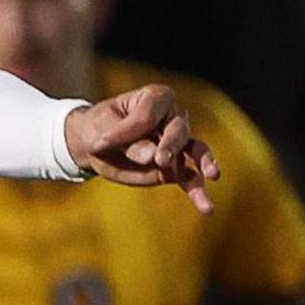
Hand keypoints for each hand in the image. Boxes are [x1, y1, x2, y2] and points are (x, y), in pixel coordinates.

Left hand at [66, 86, 219, 212]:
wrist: (93, 145)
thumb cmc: (99, 129)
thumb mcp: (103, 131)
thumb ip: (128, 142)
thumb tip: (152, 156)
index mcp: (155, 98)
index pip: (151, 111)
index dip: (130, 129)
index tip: (103, 141)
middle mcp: (173, 118)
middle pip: (179, 129)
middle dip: (172, 144)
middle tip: (161, 159)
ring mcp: (177, 144)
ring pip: (195, 151)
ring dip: (204, 163)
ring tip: (211, 175)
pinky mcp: (174, 167)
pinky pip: (190, 178)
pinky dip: (197, 191)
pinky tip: (206, 207)